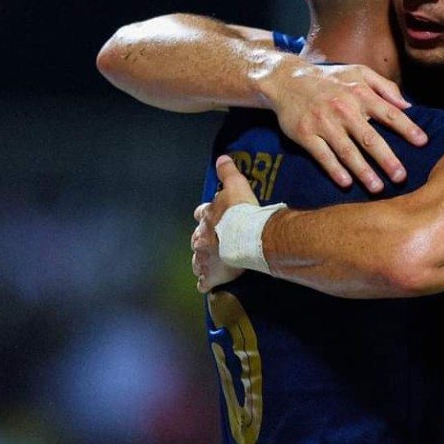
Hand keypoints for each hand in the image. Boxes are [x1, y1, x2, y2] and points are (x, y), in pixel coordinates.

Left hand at [192, 155, 258, 293]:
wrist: (247, 235)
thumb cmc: (242, 211)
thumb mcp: (235, 184)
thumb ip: (227, 171)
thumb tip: (221, 157)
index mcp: (207, 217)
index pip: (201, 214)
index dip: (204, 216)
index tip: (207, 217)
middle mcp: (201, 238)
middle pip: (196, 239)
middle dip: (201, 241)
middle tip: (209, 243)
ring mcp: (205, 258)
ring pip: (197, 261)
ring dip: (200, 262)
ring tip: (205, 265)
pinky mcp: (212, 275)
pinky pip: (204, 283)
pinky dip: (204, 283)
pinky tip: (205, 286)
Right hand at [262, 56, 426, 192]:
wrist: (287, 80)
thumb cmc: (329, 79)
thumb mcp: (358, 72)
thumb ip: (385, 86)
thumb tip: (408, 104)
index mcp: (360, 94)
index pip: (389, 113)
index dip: (407, 128)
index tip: (422, 143)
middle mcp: (343, 109)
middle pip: (370, 138)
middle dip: (387, 159)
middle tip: (401, 177)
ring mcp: (323, 123)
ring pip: (347, 151)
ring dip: (363, 171)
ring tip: (377, 188)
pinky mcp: (305, 134)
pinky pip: (322, 155)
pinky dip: (334, 169)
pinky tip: (346, 183)